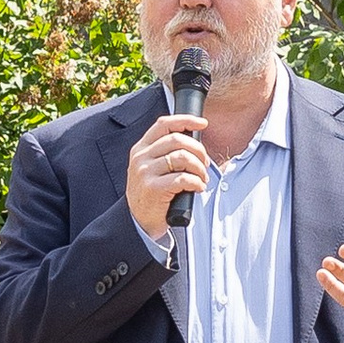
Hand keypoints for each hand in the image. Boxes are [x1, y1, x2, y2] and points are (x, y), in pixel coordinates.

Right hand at [126, 113, 212, 242]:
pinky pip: (183, 178)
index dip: (186, 120)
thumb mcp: (151, 168)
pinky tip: (198, 188)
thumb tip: (194, 141)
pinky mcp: (154, 189)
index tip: (203, 124)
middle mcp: (141, 158)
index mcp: (141, 148)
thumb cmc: (151, 194)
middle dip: (198, 150)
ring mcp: (145, 173)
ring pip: (182, 158)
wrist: (138, 221)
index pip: (164, 124)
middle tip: (205, 163)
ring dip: (199, 168)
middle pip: (177, 140)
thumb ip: (164, 153)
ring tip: (202, 178)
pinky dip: (197, 182)